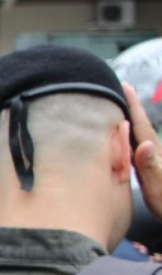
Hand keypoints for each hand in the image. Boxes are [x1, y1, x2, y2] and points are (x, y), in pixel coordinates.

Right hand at [125, 83, 161, 221]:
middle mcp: (153, 156)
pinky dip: (128, 141)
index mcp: (153, 155)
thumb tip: (145, 144)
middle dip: (130, 109)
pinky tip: (124, 144)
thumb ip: (151, 167)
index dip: (133, 106)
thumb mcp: (158, 188)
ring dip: (129, 124)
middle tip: (119, 91)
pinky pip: (135, 150)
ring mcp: (153, 164)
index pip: (141, 126)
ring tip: (117, 113)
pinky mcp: (151, 173)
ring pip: (138, 138)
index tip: (125, 86)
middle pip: (140, 128)